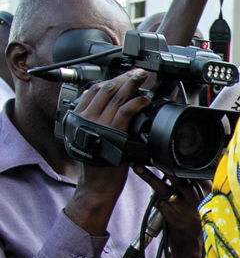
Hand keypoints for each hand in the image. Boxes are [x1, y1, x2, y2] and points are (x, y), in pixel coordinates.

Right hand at [63, 70, 150, 236]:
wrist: (96, 185)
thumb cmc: (96, 164)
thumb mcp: (88, 139)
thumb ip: (91, 121)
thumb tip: (100, 103)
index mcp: (77, 119)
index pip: (93, 91)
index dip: (110, 80)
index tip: (122, 75)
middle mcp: (85, 119)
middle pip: (105, 90)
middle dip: (123, 78)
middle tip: (137, 72)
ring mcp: (98, 125)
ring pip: (115, 97)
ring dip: (131, 84)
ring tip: (142, 78)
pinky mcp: (112, 133)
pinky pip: (125, 111)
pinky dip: (137, 102)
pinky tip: (145, 99)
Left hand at [132, 166, 208, 257]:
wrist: (192, 242)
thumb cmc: (196, 217)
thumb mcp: (205, 199)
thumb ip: (201, 182)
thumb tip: (189, 167)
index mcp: (207, 193)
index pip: (195, 174)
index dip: (182, 164)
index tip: (169, 156)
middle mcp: (196, 200)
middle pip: (179, 179)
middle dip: (165, 168)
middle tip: (152, 159)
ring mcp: (184, 209)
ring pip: (165, 190)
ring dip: (150, 179)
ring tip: (139, 168)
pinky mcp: (173, 218)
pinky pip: (161, 204)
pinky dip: (158, 201)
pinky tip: (161, 202)